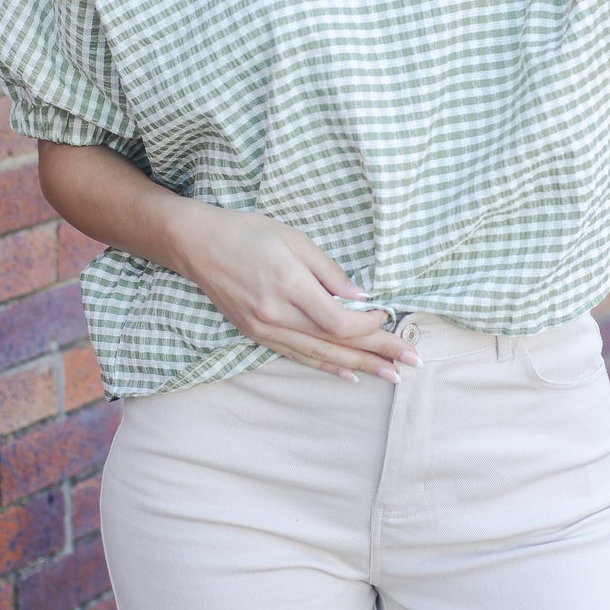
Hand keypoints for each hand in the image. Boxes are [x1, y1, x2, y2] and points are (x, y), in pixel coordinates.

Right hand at [172, 202, 418, 385]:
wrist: (198, 246)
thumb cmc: (248, 233)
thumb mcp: (294, 240)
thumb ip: (329, 271)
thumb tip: (361, 298)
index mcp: (289, 286)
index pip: (339, 321)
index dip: (369, 325)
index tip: (388, 315)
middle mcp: (276, 315)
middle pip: (336, 343)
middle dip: (378, 352)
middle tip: (412, 361)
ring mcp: (265, 329)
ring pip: (320, 355)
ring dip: (359, 366)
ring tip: (391, 375)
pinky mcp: (257, 335)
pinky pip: (298, 356)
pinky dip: (326, 367)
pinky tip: (350, 375)